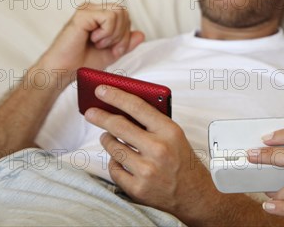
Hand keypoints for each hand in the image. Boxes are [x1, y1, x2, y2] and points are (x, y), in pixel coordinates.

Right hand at [39, 3, 143, 84]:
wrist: (64, 71)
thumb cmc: (83, 62)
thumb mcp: (112, 53)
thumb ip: (126, 43)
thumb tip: (141, 34)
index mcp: (100, 15)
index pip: (126, 16)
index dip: (125, 35)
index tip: (113, 49)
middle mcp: (93, 9)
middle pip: (124, 12)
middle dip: (122, 35)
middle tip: (106, 47)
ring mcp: (87, 9)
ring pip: (119, 12)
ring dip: (114, 34)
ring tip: (98, 43)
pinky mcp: (82, 14)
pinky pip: (109, 17)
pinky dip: (106, 33)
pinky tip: (93, 39)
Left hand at [84, 85, 221, 223]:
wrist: (193, 193)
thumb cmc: (182, 160)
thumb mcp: (175, 135)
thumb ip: (153, 122)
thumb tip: (123, 107)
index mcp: (170, 131)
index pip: (138, 107)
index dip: (116, 96)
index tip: (102, 90)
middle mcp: (158, 149)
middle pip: (119, 126)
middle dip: (100, 116)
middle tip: (91, 112)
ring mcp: (146, 170)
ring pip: (113, 147)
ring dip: (107, 139)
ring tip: (109, 137)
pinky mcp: (137, 187)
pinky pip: (114, 168)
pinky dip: (115, 162)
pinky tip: (121, 159)